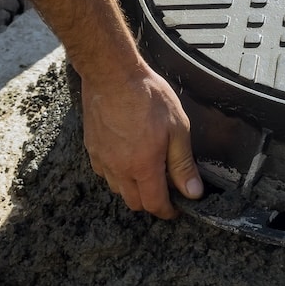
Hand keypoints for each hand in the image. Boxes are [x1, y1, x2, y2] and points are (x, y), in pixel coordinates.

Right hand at [81, 62, 203, 217]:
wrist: (112, 75)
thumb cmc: (147, 97)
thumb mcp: (177, 128)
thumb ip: (183, 164)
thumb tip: (193, 192)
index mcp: (143, 167)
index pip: (154, 204)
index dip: (167, 211)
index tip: (176, 208)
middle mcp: (119, 169)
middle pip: (134, 202)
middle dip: (151, 202)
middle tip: (165, 188)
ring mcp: (102, 159)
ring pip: (117, 189)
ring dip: (133, 188)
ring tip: (147, 171)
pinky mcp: (91, 148)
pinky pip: (104, 172)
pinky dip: (117, 174)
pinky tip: (127, 158)